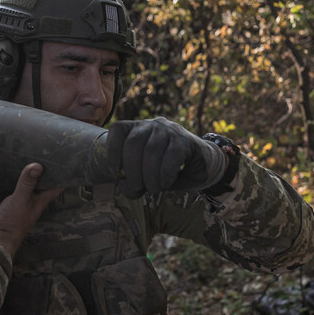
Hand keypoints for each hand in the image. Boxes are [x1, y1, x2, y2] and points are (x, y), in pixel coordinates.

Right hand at [0, 163, 62, 257]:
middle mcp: (32, 199)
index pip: (56, 185)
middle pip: (41, 182)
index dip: (62, 173)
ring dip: (27, 173)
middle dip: (42, 169)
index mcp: (41, 200)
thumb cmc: (12, 222)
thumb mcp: (21, 199)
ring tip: (27, 154)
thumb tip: (38, 165)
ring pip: (27, 183)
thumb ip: (28, 183)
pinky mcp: (7, 200)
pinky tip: (8, 167)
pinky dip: (12, 177)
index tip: (64, 159)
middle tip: (42, 151)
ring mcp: (20, 199)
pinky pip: (12, 186)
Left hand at [108, 118, 225, 198]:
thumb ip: (133, 182)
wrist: (201, 165)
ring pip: (152, 150)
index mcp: (138, 128)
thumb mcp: (146, 176)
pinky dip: (165, 174)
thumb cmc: (168, 170)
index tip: (116, 173)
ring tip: (153, 189)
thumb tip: (125, 188)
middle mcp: (153, 125)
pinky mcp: (185, 140)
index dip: (112, 151)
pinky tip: (166, 183)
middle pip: (133, 143)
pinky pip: (171, 156)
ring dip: (149, 176)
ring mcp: (170, 130)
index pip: (118, 129)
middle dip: (132, 170)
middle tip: (137, 188)